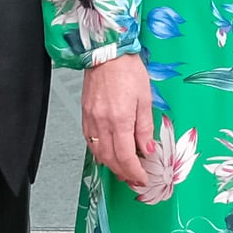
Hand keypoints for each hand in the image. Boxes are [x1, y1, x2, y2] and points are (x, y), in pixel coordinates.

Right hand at [80, 55, 178, 198]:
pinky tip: (108, 154)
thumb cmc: (127, 70)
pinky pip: (90, 142)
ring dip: (111, 166)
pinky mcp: (85, 115)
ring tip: (124, 170)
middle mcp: (103, 123)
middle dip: (124, 173)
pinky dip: (100, 153)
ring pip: (99, 153)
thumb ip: (145, 128)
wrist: (107, 53)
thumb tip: (148, 149)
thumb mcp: (145, 99)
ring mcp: (91, 120)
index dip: (134, 172)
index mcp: (120, 120)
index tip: (142, 178)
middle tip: (134, 179)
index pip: (126, 157)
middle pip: (111, 159)